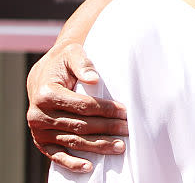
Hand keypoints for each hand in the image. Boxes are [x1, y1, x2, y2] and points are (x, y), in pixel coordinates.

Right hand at [26, 42, 127, 171]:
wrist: (43, 76)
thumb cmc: (63, 63)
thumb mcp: (72, 54)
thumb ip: (83, 64)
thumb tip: (94, 78)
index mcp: (46, 94)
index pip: (83, 106)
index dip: (105, 109)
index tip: (124, 111)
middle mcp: (39, 115)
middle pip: (81, 125)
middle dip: (107, 128)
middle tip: (127, 129)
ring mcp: (39, 130)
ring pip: (73, 141)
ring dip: (97, 146)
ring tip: (119, 147)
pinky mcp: (41, 141)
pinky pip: (56, 155)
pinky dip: (72, 163)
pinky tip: (89, 167)